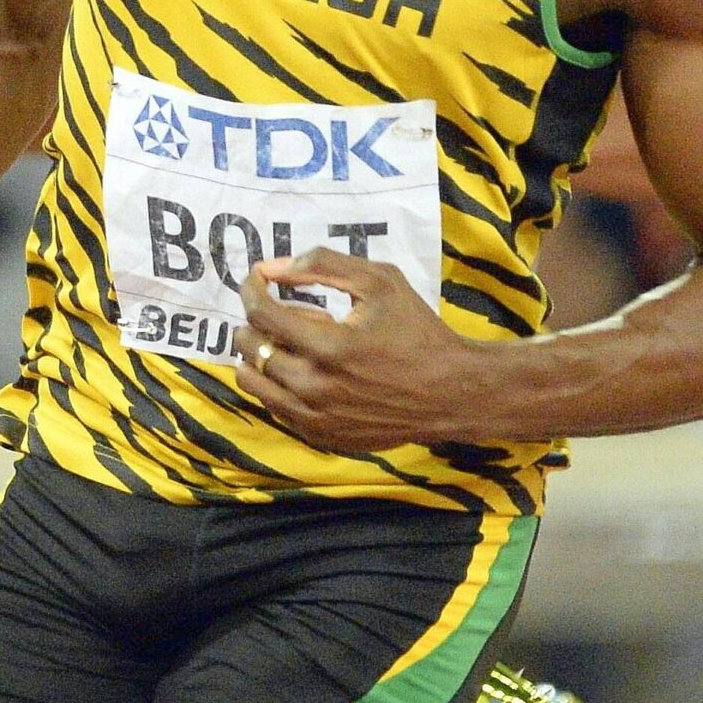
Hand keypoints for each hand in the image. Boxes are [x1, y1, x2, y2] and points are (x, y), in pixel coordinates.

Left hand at [232, 249, 475, 452]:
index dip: (251, 289)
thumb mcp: (380, 282)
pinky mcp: (321, 437)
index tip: (257, 279)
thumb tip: (271, 267)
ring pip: (254, 383)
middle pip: (251, 348)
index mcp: (329, 347)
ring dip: (256, 355)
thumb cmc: (418, 331)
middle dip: (254, 321)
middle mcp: (315, 387)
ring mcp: (315, 418)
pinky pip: (275, 409)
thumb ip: (323, 266)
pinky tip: (299, 370)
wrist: (452, 392)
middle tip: (276, 311)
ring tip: (280, 342)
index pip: (261, 314)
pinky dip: (276, 386)